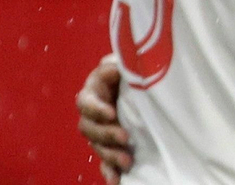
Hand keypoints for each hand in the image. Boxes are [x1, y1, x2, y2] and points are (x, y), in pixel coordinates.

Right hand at [75, 54, 130, 182]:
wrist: (147, 79)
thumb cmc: (138, 65)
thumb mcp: (131, 60)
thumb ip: (124, 62)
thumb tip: (117, 64)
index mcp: (95, 89)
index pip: (87, 101)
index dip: (96, 108)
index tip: (112, 113)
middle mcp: (93, 111)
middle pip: (88, 127)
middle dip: (106, 134)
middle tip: (124, 138)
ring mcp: (100, 129)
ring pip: (95, 145)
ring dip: (109, 155)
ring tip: (127, 161)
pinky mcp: (109, 143)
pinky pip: (103, 161)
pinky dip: (109, 171)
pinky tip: (116, 180)